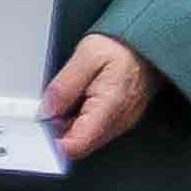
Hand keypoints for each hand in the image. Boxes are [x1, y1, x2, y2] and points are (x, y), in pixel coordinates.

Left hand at [44, 32, 160, 159]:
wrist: (150, 44)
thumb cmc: (124, 47)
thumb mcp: (86, 56)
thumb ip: (64, 86)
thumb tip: (46, 111)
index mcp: (108, 109)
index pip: (75, 146)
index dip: (51, 142)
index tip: (39, 127)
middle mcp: (117, 122)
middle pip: (78, 145)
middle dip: (58, 132)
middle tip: (50, 106)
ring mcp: (120, 123)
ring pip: (85, 138)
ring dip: (68, 124)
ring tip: (68, 96)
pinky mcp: (120, 118)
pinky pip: (94, 128)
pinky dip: (80, 118)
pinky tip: (79, 98)